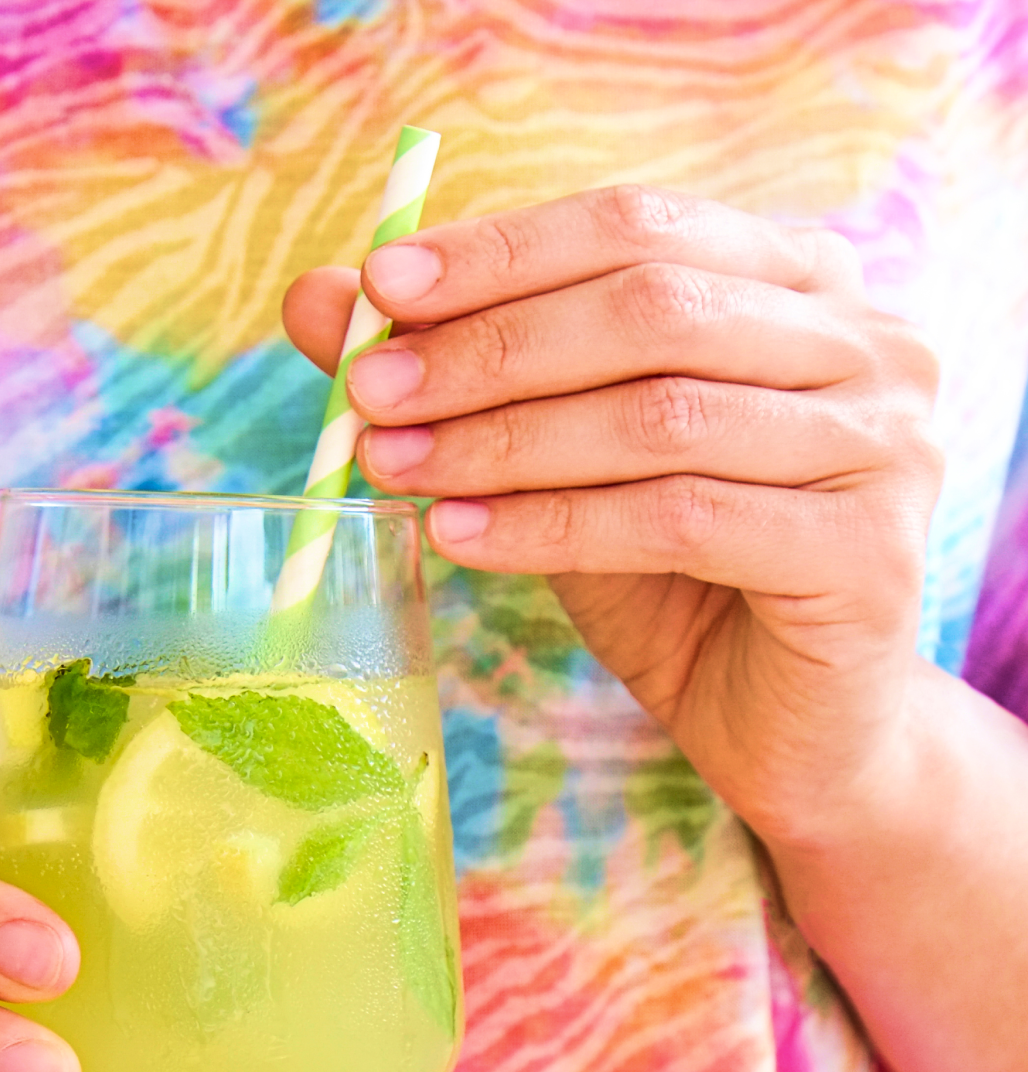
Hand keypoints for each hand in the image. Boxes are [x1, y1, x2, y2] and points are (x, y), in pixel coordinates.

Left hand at [283, 185, 942, 852]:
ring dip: (504, 441)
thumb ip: (455, 375)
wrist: (785, 721)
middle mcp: (863, 342)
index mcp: (796, 283)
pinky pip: (679, 520)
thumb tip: (315, 300)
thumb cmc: (672, 578)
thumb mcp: (554, 461)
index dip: (502, 252)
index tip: (379, 285)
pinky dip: (552, 526)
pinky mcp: (865, 551)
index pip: (637, 225)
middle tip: (371, 391)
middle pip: (649, 308)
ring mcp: (882, 442)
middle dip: (489, 350)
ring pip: (659, 416)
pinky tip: (459, 537)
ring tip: (393, 466)